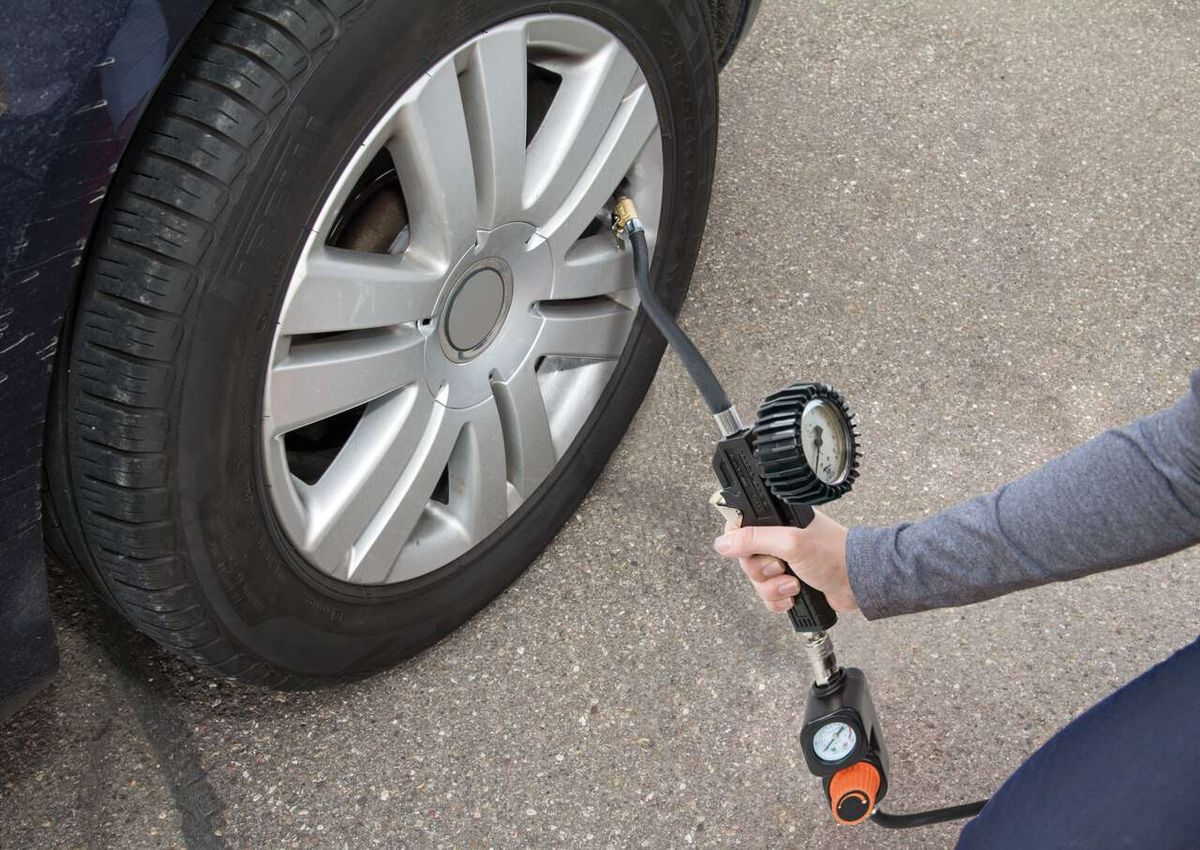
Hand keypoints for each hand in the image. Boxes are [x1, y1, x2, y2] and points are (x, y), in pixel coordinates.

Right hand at [713, 511, 855, 613]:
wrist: (858, 582)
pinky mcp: (790, 583)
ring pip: (757, 581)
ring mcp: (784, 562)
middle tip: (781, 566)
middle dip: (762, 571)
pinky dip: (779, 599)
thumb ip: (753, 539)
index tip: (748, 550)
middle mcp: (779, 539)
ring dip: (773, 588)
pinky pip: (768, 596)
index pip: (741, 526)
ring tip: (794, 583)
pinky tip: (795, 595)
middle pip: (746, 559)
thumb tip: (722, 542)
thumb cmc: (833, 553)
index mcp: (778, 520)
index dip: (739, 541)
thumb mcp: (789, 542)